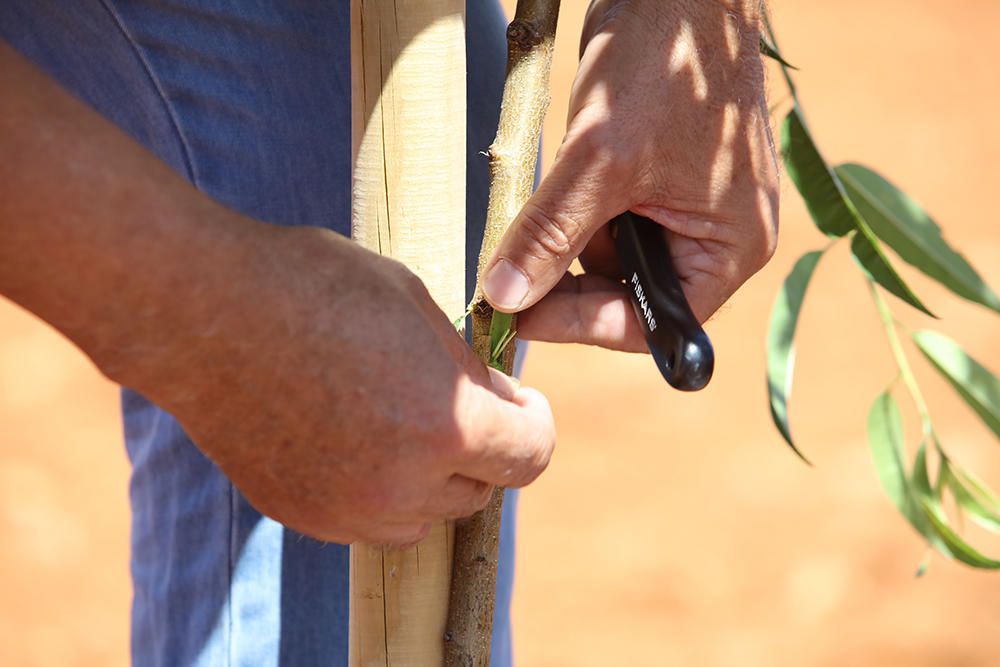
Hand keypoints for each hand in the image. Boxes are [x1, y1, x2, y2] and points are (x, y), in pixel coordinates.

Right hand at [124, 224, 555, 546]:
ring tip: (398, 419)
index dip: (533, 423)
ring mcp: (348, 509)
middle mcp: (403, 484)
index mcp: (446, 425)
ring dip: (430, 478)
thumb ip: (464, 367)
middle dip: (482, 448)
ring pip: (425, 516)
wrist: (199, 310)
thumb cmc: (311, 284)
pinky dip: (377, 490)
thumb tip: (493, 400)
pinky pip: (367, 520)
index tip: (517, 402)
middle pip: (480, 490)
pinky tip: (350, 435)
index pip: (531, 455)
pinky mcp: (303, 514)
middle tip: (452, 402)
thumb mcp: (413, 304)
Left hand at [482, 0, 778, 348]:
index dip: (578, 324)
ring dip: (568, 245)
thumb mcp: (600, 159)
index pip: (648, 323)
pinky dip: (576, 215)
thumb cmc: (666, 64)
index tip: (516, 315)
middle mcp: (717, 240)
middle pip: (628, 295)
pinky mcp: (661, 184)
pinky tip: (560, 186)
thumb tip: (504, 295)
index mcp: (730, 248)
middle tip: (509, 275)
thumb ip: (551, 234)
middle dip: (569, 284)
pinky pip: (610, 222)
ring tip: (540, 212)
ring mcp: (689, 211)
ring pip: (611, 258)